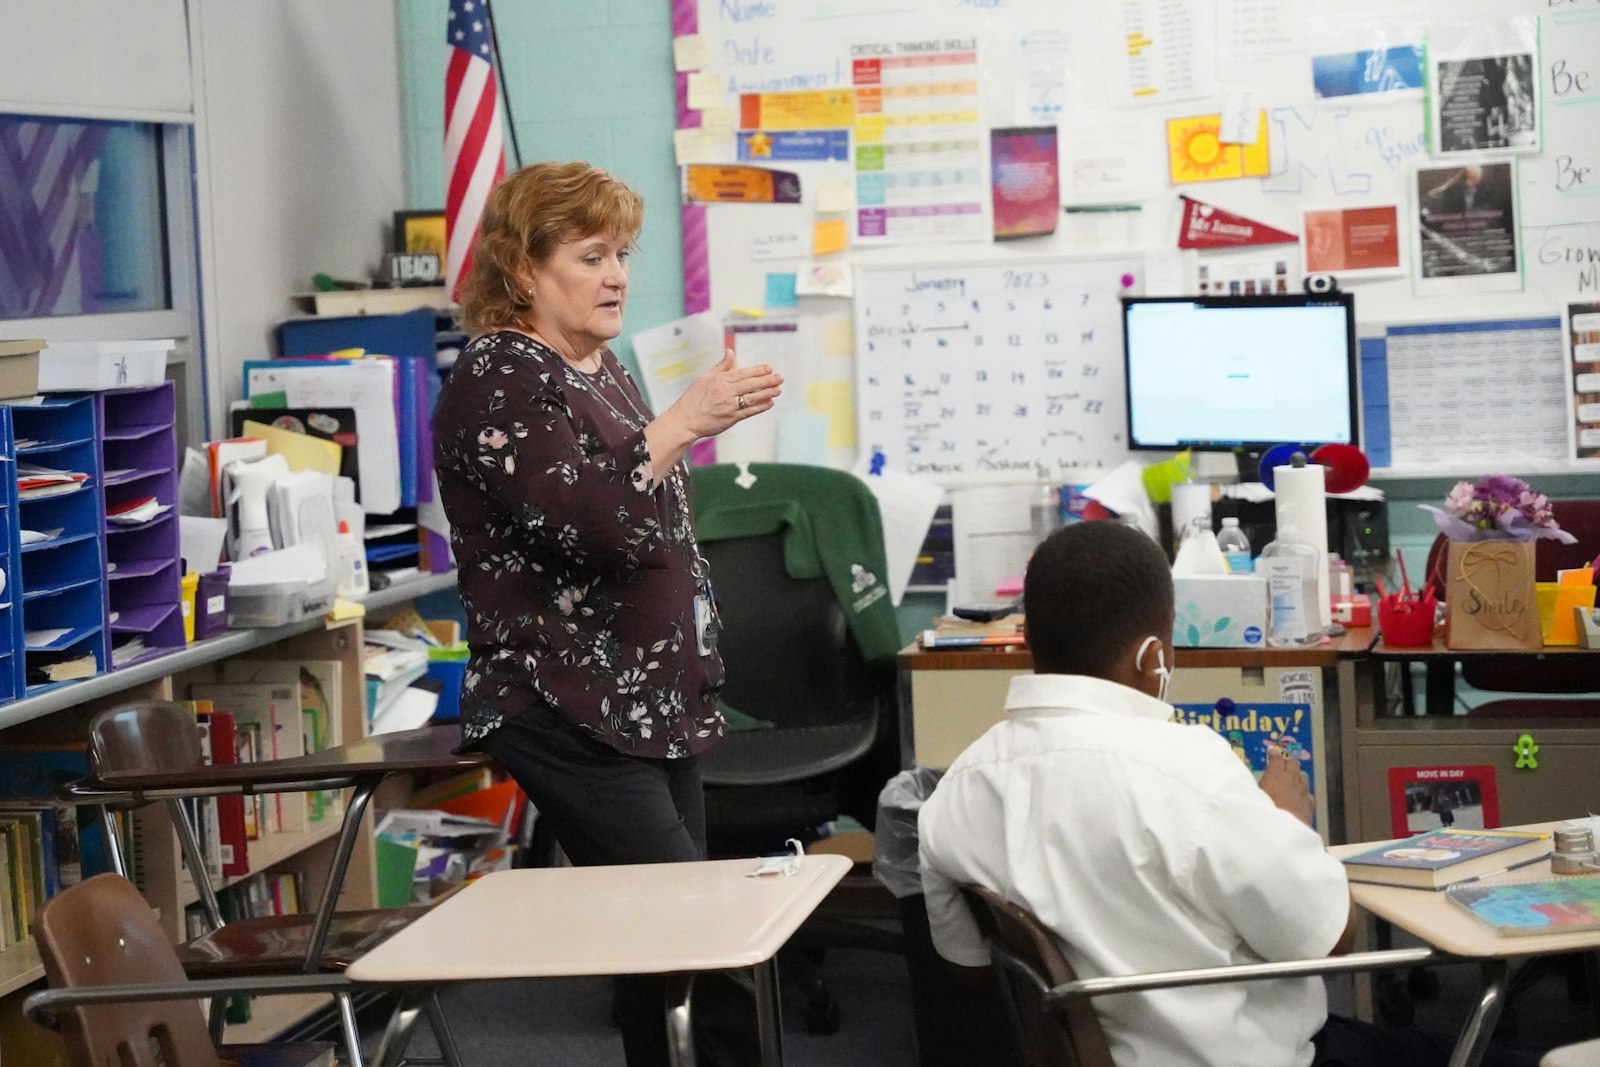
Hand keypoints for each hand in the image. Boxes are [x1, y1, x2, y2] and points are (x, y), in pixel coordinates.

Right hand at [643, 349, 783, 473]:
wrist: (685, 420)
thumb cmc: (693, 398)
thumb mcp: (704, 377)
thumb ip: (721, 366)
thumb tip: (731, 351)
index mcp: (719, 380)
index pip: (742, 373)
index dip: (758, 371)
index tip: (769, 368)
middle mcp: (725, 392)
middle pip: (750, 385)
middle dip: (767, 381)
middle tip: (781, 377)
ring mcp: (729, 406)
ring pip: (752, 398)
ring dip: (767, 393)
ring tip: (779, 389)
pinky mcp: (731, 419)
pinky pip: (749, 412)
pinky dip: (760, 407)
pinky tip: (769, 402)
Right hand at [1258, 745, 1313, 827]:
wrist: (1285, 832)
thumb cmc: (1265, 813)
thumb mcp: (1253, 796)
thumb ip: (1252, 787)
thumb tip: (1244, 781)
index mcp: (1274, 777)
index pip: (1276, 759)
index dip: (1274, 754)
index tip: (1271, 751)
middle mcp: (1290, 781)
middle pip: (1292, 765)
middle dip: (1287, 761)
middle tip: (1282, 761)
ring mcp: (1302, 792)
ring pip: (1302, 777)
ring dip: (1297, 774)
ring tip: (1292, 775)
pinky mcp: (1309, 805)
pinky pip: (1308, 793)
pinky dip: (1304, 791)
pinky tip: (1301, 794)